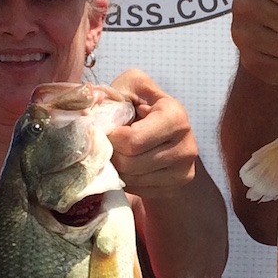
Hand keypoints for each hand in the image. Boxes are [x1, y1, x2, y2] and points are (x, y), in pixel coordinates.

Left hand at [108, 69, 200, 198]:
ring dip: (116, 167)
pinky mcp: (175, 187)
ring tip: (119, 152)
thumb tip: (92, 100)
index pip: (131, 140)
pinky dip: (126, 179)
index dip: (111, 137)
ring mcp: (183, 171)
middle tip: (109, 142)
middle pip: (129, 163)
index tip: (108, 129)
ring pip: (131, 179)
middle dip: (111, 153)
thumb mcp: (128, 88)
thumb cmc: (142, 105)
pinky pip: (137, 189)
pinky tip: (129, 164)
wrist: (162, 129)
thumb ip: (109, 94)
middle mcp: (186, 147)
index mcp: (175, 117)